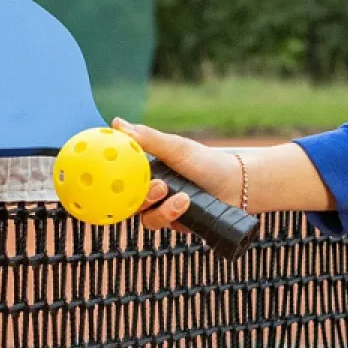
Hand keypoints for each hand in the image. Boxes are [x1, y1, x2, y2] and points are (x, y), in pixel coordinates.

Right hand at [113, 118, 335, 230]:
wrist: (237, 186)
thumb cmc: (206, 162)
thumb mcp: (176, 148)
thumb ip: (147, 139)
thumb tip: (116, 123)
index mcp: (145, 168)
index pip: (120, 174)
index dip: (112, 175)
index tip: (110, 171)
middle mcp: (149, 188)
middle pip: (128, 199)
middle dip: (141, 195)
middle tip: (159, 186)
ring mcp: (160, 207)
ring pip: (144, 215)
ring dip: (160, 208)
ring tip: (182, 198)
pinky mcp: (171, 223)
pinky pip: (161, 224)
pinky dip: (171, 214)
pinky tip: (187, 204)